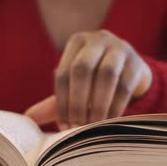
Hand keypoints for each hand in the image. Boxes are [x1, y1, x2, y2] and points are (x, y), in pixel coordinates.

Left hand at [25, 30, 151, 128]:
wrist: (133, 73)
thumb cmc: (96, 81)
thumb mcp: (75, 88)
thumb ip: (54, 102)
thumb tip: (29, 117)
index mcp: (77, 42)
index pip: (63, 72)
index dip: (62, 101)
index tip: (64, 126)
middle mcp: (98, 39)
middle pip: (82, 68)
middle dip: (78, 101)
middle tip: (77, 126)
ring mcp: (120, 48)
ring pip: (106, 74)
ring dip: (98, 104)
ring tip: (93, 126)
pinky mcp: (137, 62)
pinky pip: (125, 85)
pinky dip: (115, 106)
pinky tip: (109, 122)